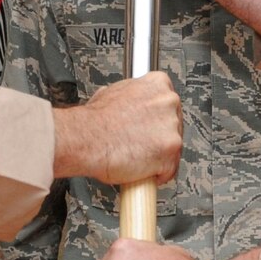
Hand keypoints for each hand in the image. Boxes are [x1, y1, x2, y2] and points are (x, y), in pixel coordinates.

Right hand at [50, 72, 180, 185]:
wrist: (86, 139)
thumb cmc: (94, 121)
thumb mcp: (112, 93)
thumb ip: (132, 97)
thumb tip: (132, 104)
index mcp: (157, 84)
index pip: (169, 103)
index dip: (157, 119)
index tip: (149, 127)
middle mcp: (168, 102)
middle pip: (174, 125)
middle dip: (159, 138)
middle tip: (140, 144)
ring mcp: (171, 127)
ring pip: (174, 148)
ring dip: (159, 156)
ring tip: (137, 158)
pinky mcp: (170, 151)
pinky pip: (170, 169)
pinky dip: (157, 175)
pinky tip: (141, 170)